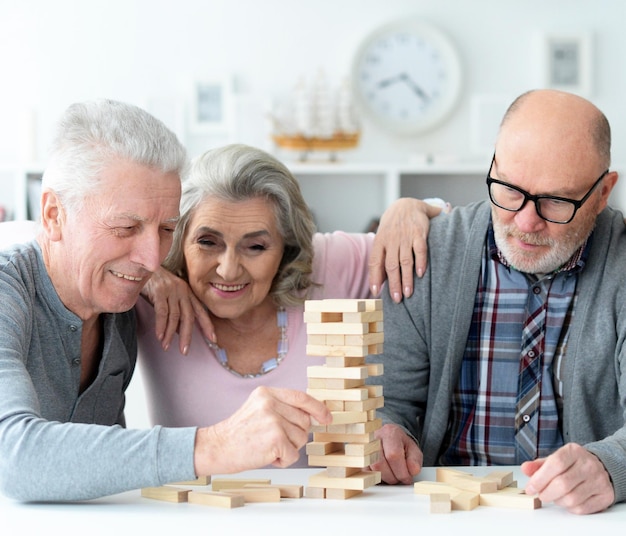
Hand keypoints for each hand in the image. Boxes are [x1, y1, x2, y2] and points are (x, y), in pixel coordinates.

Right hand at [141, 266, 214, 354]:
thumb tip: (177, 333)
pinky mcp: (159, 290)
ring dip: (170, 334)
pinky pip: (162, 312)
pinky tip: (160, 336)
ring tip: (166, 346)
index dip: (207, 325)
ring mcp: (172, 290)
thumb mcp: (169, 297)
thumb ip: (175, 312)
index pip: (200, 311)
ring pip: (175, 316)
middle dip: (187, 335)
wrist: (142, 265)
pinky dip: (161, 326)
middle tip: (185, 350)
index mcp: (187, 292)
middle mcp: (182, 291)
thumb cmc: (155, 284)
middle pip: (189, 317)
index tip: (213, 339)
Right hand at [193, 387, 331, 474]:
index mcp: (267, 393)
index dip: (318, 408)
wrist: (217, 447)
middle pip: (304, 421)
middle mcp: (271, 403)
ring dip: (288, 448)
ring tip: (267, 446)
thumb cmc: (238, 433)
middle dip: (295, 435)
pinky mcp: (275, 438)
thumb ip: (281, 407)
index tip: (326, 418)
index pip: (301, 397)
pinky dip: (282, 460)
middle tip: (273, 439)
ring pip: (301, 439)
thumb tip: (310, 416)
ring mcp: (273, 420)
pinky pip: (293, 454)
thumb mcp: (258, 408)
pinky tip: (266, 456)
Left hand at [369, 198, 441, 301]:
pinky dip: (420, 262)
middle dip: (394, 284)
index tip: (376, 292)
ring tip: (409, 293)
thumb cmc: (392, 227)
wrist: (406, 204)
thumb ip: (380, 258)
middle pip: (391, 265)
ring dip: (407, 278)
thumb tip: (378, 282)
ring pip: (405, 260)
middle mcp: (391, 240)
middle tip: (397, 299)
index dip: (374, 277)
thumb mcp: (382, 238)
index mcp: (380, 241)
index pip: (375, 261)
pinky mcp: (419, 233)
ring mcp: (405, 236)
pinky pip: (420, 249)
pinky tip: (420, 274)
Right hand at [369, 423, 422, 483]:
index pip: (393, 455)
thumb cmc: (400, 445)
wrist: (388, 437)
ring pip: (370, 470)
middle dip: (392, 477)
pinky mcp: (359, 457)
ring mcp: (363, 447)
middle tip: (399, 477)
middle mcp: (373, 438)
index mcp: (389, 433)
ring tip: (391, 474)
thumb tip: (413, 470)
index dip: (401, 471)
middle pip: (379, 464)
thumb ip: (415, 460)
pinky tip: (383, 473)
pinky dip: (375, 477)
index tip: (407, 478)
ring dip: (383, 478)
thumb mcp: (413, 450)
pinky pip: (365, 473)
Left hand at [522, 443, 614, 513]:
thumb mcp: (554, 459)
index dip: (539, 479)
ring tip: (554, 496)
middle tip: (540, 495)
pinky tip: (567, 500)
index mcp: (573, 451)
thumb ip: (538, 465)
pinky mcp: (605, 495)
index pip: (555, 464)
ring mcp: (599, 480)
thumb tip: (525, 468)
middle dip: (546, 493)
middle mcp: (589, 464)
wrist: (601, 467)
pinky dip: (569, 508)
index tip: (530, 488)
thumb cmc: (572, 464)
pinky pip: (582, 508)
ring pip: (572, 499)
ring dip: (557, 501)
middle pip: (562, 484)